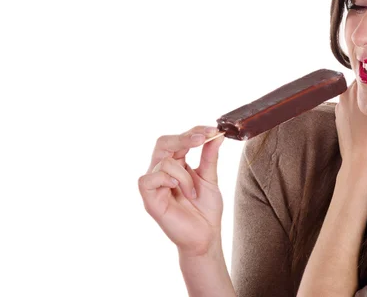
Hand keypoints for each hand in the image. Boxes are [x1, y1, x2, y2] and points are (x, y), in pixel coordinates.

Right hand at [138, 126, 225, 257]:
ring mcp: (154, 185)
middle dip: (184, 137)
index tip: (213, 130)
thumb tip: (216, 135)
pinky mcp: (149, 199)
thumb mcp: (210, 178)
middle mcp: (162, 171)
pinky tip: (176, 188)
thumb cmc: (206, 209)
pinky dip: (166, 179)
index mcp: (176, 164)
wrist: (206, 236)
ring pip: (164, 162)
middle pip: (163, 142)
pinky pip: (149, 179)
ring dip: (184, 175)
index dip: (194, 131)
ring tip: (193, 192)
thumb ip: (210, 156)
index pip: (179, 139)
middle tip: (202, 139)